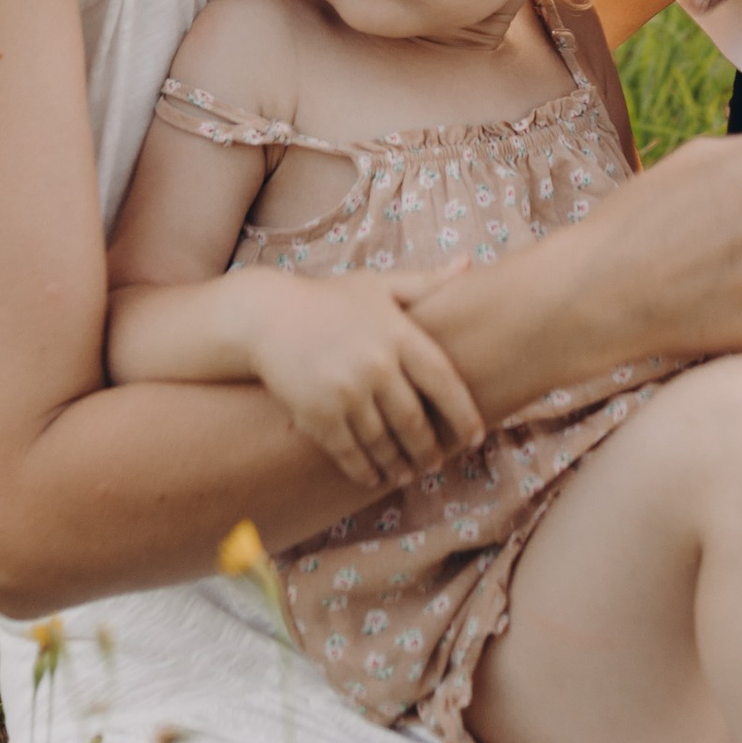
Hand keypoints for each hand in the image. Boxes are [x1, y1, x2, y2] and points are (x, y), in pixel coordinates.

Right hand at [242, 274, 485, 488]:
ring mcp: (346, 392)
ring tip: (408, 474)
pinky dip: (366, 471)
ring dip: (400, 465)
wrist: (265, 316)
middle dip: (429, 450)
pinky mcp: (318, 415)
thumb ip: (426, 281)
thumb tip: (469, 264)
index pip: (444, 383)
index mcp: (398, 334)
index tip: (476, 437)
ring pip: (384, 443)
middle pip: (415, 422)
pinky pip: (350, 453)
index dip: (464, 415)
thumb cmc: (328, 300)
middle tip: (436, 463)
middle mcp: (376, 365)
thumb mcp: (378, 285)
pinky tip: (375, 478)